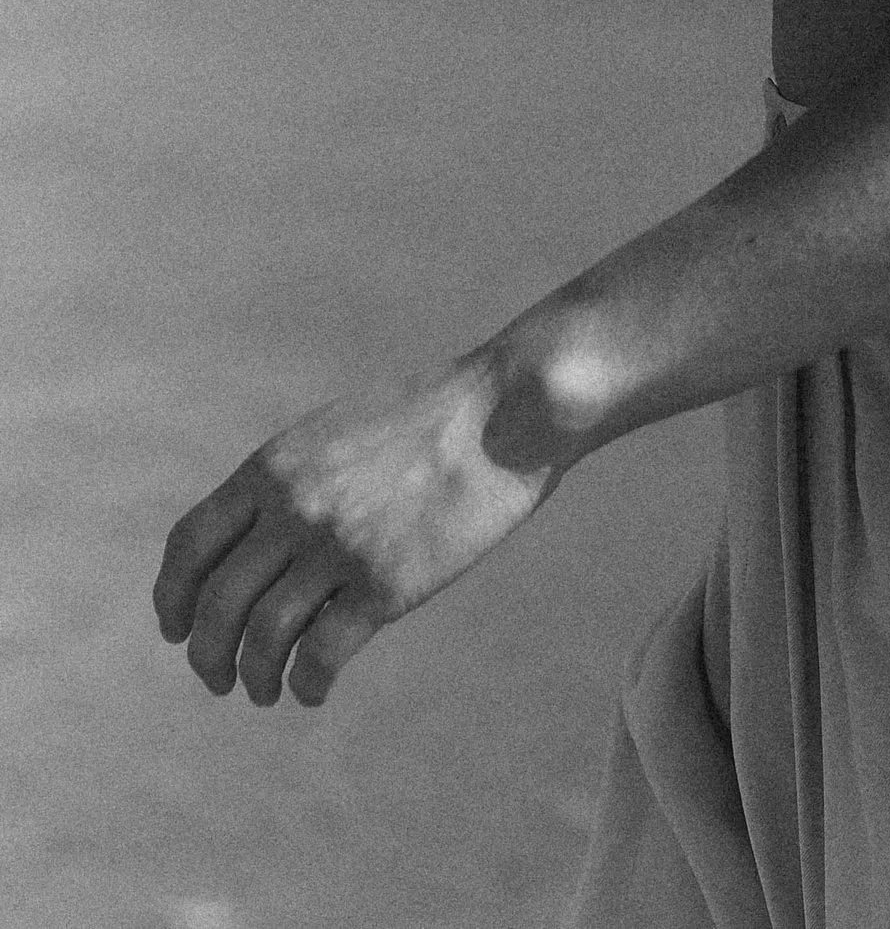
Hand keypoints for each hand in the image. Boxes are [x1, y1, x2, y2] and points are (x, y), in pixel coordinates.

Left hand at [153, 356, 555, 707]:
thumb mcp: (339, 432)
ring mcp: (338, 546)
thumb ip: (293, 481)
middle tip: (218, 678)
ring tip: (266, 692)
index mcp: (274, 466)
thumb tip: (258, 541)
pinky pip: (321, 655)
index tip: (177, 629)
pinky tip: (313, 691)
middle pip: (216, 604)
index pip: (189, 544)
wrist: (505, 410)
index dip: (172, 597)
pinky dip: (306, 685)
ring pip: (261, 639)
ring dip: (253, 679)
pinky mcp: (385, 584)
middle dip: (207, 655)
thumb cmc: (431, 419)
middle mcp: (293, 506)